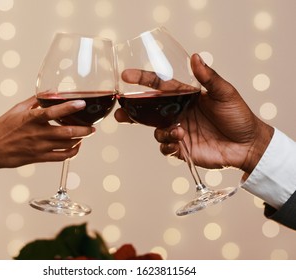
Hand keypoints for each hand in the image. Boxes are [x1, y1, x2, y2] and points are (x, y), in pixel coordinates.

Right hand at [0, 96, 94, 170]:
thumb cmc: (3, 128)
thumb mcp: (17, 109)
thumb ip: (35, 100)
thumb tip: (51, 92)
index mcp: (31, 119)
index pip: (53, 112)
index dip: (70, 108)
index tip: (82, 103)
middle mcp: (38, 134)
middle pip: (67, 132)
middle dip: (84, 130)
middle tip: (93, 127)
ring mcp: (40, 147)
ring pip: (67, 145)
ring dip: (80, 139)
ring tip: (86, 134)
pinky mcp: (40, 158)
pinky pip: (62, 157)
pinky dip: (73, 152)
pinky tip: (76, 146)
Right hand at [115, 54, 273, 173]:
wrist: (247, 145)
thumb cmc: (238, 115)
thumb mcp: (225, 93)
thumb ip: (208, 77)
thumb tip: (196, 56)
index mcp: (185, 97)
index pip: (158, 86)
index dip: (142, 80)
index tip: (126, 76)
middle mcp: (177, 113)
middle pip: (148, 111)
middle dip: (131, 112)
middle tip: (120, 113)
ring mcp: (178, 131)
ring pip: (155, 130)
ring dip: (162, 131)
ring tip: (178, 132)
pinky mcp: (181, 148)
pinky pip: (164, 147)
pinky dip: (167, 146)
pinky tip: (179, 144)